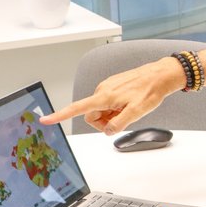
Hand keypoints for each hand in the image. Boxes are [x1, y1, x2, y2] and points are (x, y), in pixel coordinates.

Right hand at [39, 57, 184, 133]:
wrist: (160, 75)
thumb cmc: (150, 91)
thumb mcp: (137, 112)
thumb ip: (119, 124)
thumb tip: (107, 131)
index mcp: (104, 96)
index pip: (77, 108)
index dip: (60, 115)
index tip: (45, 119)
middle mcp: (102, 90)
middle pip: (91, 114)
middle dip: (103, 122)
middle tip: (122, 120)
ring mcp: (107, 87)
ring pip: (100, 110)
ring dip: (110, 115)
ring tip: (127, 109)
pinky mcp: (112, 86)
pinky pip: (107, 102)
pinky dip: (115, 108)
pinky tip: (128, 104)